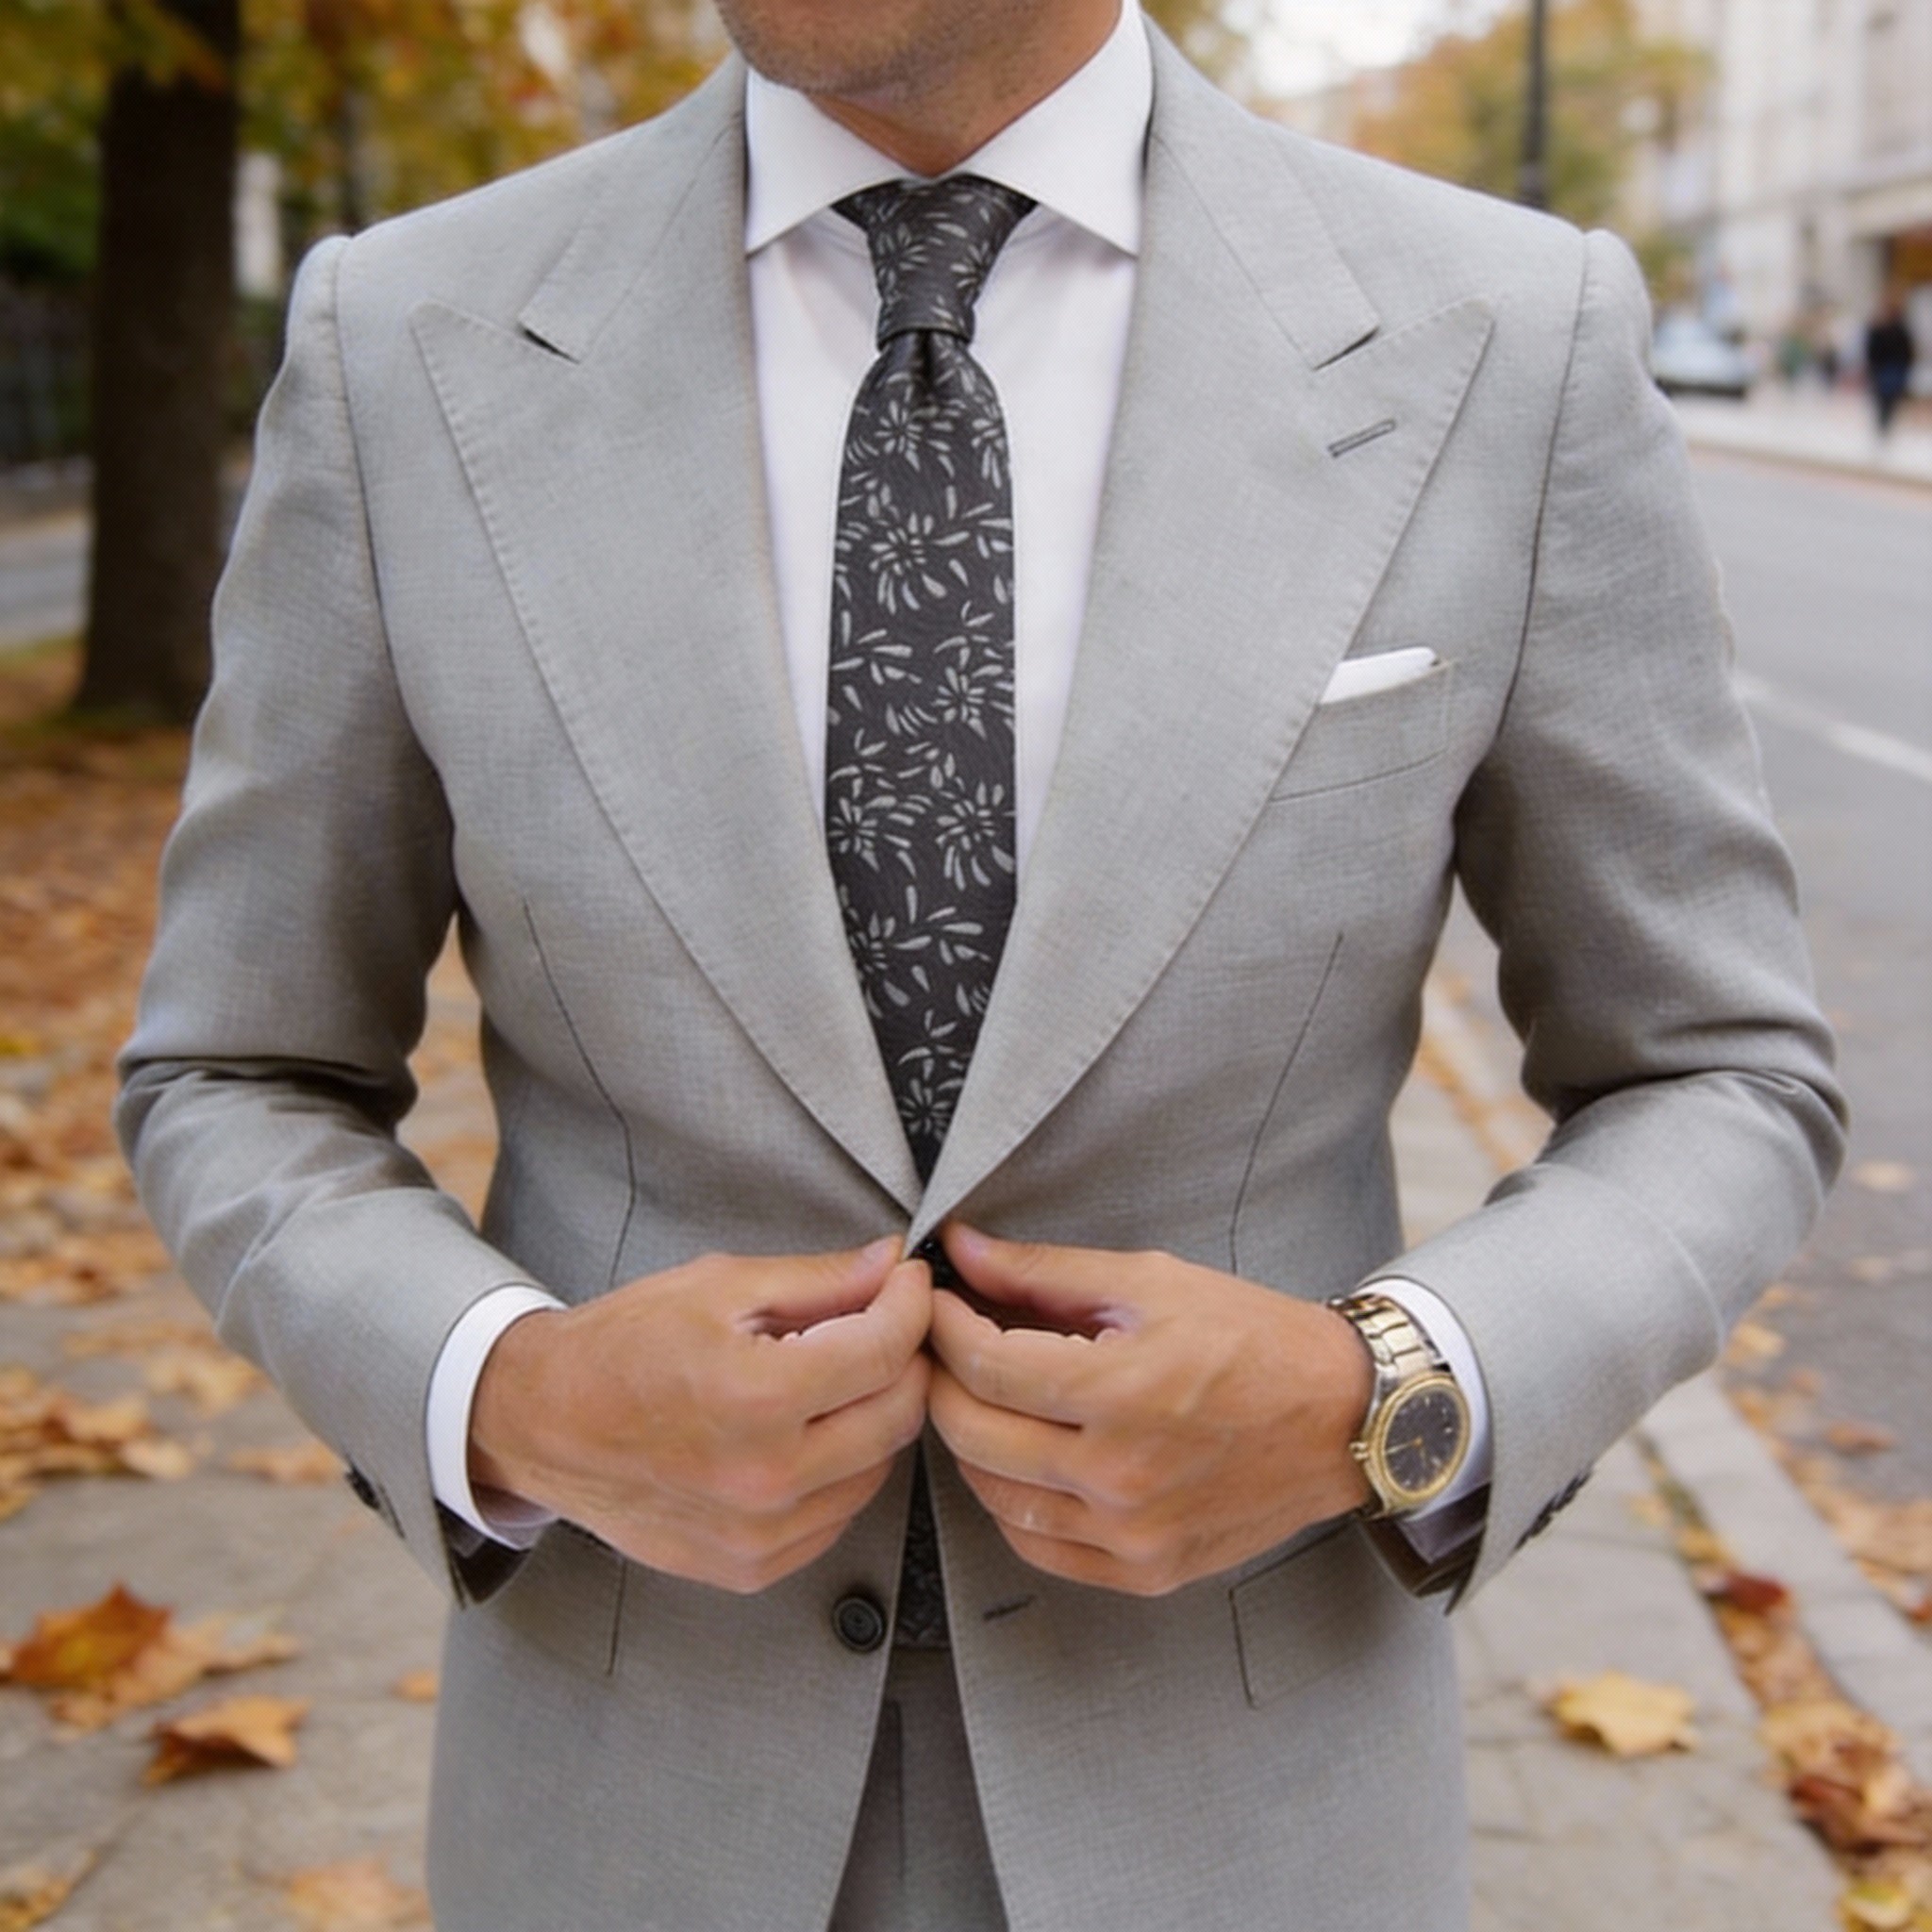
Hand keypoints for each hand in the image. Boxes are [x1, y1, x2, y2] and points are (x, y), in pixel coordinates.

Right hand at [469, 1239, 931, 1592]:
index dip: (910, 1305)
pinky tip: (806, 1432)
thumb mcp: (720, 1286)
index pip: (885, 1351)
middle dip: (905, 1358)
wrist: (544, 1422)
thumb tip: (890, 1264)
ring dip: (874, 1415)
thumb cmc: (624, 1345)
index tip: (907, 1282)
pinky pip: (837, 1515)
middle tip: (883, 1322)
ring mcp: (760, 1534)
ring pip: (877, 1468)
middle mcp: (766, 1478)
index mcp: (758, 1398)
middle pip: (897, 1414)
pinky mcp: (751, 1567)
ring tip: (835, 1377)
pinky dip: (841, 1469)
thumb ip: (819, 1280)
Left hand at [927, 1225, 1372, 1595]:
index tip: (936, 1301)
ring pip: (994, 1497)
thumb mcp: (1151, 1281)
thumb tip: (962, 1250)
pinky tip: (1023, 1459)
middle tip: (944, 1346)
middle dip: (942, 1381)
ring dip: (971, 1443)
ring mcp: (1132, 1534)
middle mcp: (1120, 1475)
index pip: (984, 1364)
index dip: (943, 1325)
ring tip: (983, 1398)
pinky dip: (1012, 1503)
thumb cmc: (1253, 1338)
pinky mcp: (1146, 1571)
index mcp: (1121, 1391)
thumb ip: (1044, 1272)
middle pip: (974, 1434)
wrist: (1343, 1417)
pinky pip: (1038, 1547)